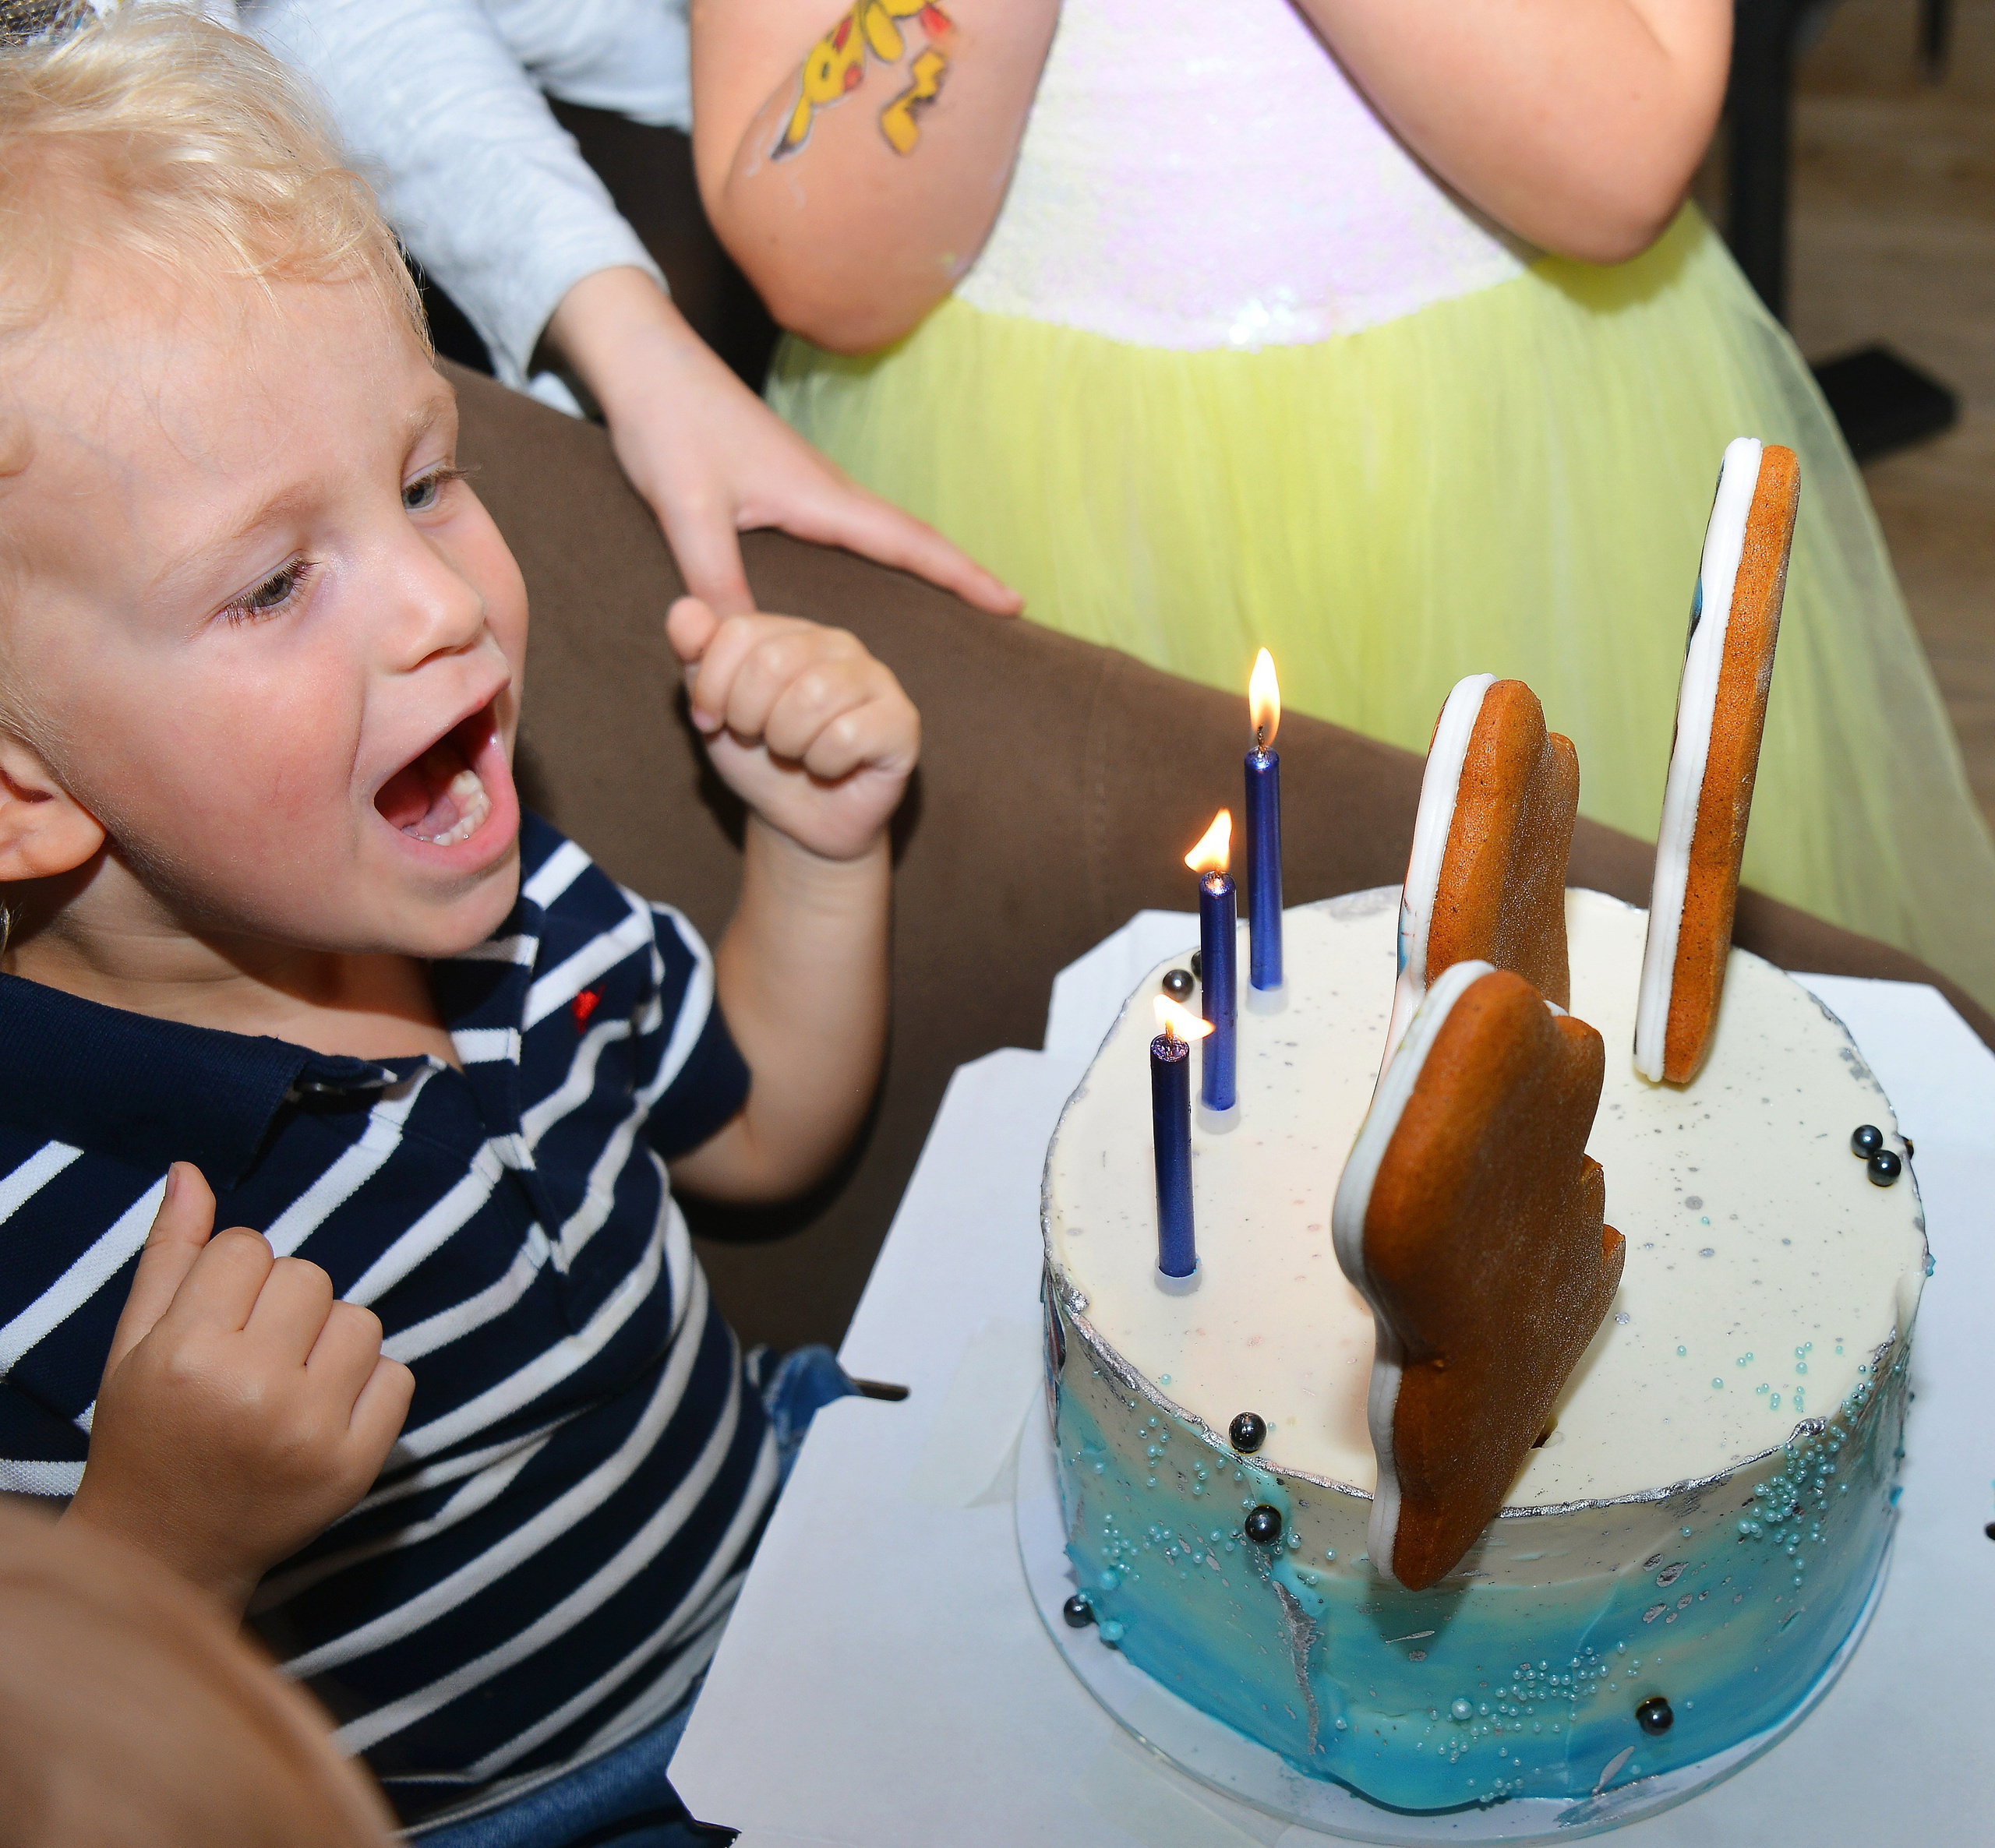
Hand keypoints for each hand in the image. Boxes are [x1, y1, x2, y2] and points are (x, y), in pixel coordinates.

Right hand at [62, 1164, 413, 1617]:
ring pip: (360, 1319)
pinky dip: (369, 1384)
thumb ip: (170, 1256)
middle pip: (309, 1276)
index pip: (248, 1248)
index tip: (215, 1320)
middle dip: (283, 1303)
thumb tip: (192, 1171)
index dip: (234, 1275)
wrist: (167, 1554)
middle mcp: (254, 1390)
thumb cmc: (147, 1435)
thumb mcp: (135, 1347)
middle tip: (250, 1354)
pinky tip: (322, 1413)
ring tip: (285, 1383)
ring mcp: (312, 1430)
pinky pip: (398, 1375)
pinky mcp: (356, 1465)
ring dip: (330, 1339)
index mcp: (188, 1355)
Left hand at [545, 268, 1021, 618]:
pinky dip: (884, 554)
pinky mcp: (786, 490)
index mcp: (819, 496)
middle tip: (1007, 610)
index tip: (1013, 602)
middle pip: (912, 539)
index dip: (963, 574)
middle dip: (961, 573)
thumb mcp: (686, 508)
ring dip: (927, 563)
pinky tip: (878, 575)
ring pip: (885, 534)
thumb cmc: (669, 424)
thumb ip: (715, 577)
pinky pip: (853, 532)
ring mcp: (810, 489)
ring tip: (961, 600)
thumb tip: (743, 646)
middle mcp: (827, 492)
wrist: (645, 365)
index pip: (909, 542)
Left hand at [667, 596, 918, 862]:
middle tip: (761, 741)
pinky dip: (824, 764)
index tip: (714, 719)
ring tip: (795, 754)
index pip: (738, 631)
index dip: (712, 688)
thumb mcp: (713, 709)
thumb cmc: (759, 760)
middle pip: (773, 662)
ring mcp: (875, 678)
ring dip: (788, 743)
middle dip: (749, 718)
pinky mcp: (901, 720)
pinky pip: (847, 735)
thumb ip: (693, 655)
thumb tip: (682, 609)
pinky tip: (829, 768)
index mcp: (789, 630)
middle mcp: (837, 643)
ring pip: (813, 697)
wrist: (800, 823)